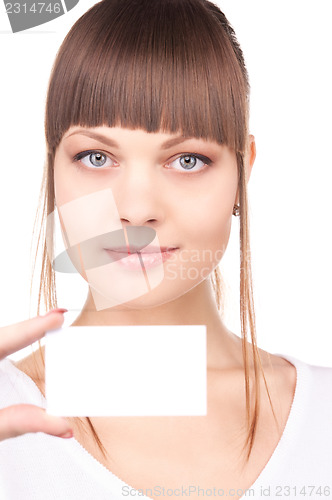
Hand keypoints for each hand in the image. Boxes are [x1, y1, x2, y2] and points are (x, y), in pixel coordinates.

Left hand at [0, 310, 72, 440]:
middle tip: (59, 317)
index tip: (58, 317)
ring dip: (21, 333)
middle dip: (30, 325)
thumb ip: (20, 423)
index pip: (3, 339)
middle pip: (3, 336)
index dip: (32, 328)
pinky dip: (11, 342)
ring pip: (0, 340)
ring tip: (48, 324)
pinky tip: (23, 340)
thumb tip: (63, 426)